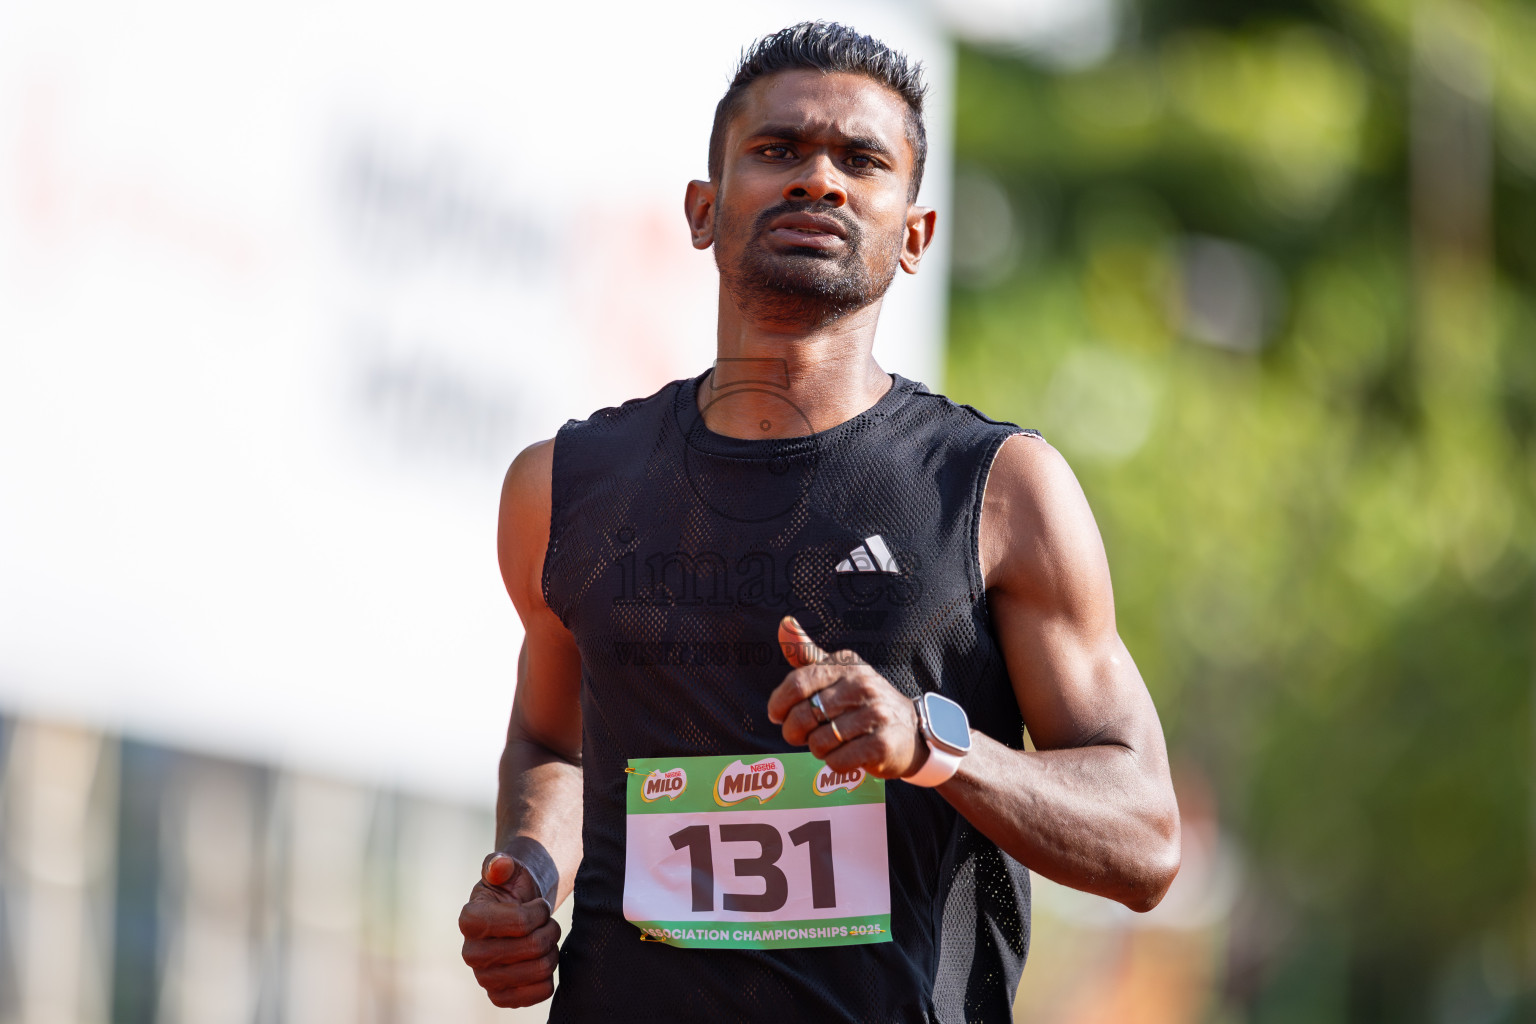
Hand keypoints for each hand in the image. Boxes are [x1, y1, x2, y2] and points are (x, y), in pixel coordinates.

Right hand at [459, 852, 560, 1007]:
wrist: (516, 913)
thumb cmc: (512, 888)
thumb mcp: (508, 870)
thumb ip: (501, 864)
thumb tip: (499, 865)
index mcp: (470, 919)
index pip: (520, 922)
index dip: (539, 912)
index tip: (537, 905)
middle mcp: (471, 954)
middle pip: (533, 947)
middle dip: (549, 929)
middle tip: (546, 922)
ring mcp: (485, 979)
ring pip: (541, 969)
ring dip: (552, 950)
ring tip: (546, 937)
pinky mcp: (501, 997)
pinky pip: (541, 992)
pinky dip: (550, 975)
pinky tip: (541, 960)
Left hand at [767, 616, 927, 779]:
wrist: (910, 730)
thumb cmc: (862, 701)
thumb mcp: (837, 673)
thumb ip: (806, 653)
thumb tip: (784, 623)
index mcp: (846, 665)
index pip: (798, 683)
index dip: (779, 704)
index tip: (777, 715)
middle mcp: (863, 685)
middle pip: (803, 715)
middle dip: (794, 732)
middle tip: (802, 735)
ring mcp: (875, 714)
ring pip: (818, 742)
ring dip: (818, 749)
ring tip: (832, 742)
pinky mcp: (882, 744)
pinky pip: (838, 761)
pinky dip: (835, 763)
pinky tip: (847, 754)